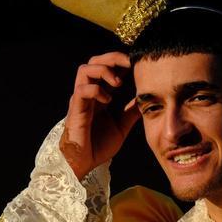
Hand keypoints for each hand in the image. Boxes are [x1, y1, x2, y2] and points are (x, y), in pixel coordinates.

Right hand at [61, 51, 139, 179]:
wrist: (84, 163)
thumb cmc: (98, 145)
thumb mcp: (122, 125)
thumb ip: (131, 111)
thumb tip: (145, 98)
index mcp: (99, 95)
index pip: (107, 67)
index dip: (121, 62)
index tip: (137, 63)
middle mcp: (88, 93)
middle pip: (94, 61)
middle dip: (113, 57)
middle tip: (130, 63)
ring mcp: (80, 100)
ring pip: (84, 69)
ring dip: (103, 70)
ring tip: (118, 83)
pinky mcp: (76, 110)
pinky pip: (82, 90)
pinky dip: (96, 90)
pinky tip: (108, 100)